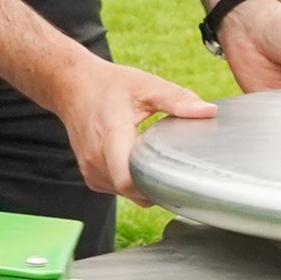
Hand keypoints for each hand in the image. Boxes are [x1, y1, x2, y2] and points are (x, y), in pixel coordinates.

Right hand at [45, 53, 216, 196]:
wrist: (72, 87)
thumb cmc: (109, 86)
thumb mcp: (146, 86)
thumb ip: (178, 100)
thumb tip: (208, 111)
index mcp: (112, 134)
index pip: (129, 179)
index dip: (154, 184)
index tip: (175, 174)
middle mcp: (97, 158)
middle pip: (133, 189)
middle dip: (156, 182)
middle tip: (173, 163)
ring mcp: (91, 170)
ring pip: (127, 193)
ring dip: (143, 182)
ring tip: (152, 158)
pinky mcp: (90, 177)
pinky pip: (117, 190)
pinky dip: (131, 182)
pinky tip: (137, 161)